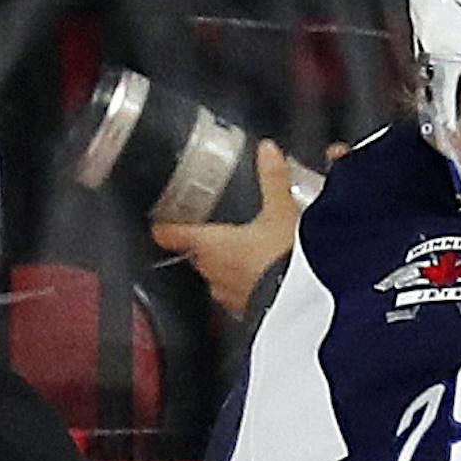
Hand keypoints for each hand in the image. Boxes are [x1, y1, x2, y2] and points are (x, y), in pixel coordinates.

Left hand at [151, 138, 316, 317]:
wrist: (302, 303)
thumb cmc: (284, 260)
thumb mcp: (281, 211)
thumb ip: (272, 180)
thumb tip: (267, 151)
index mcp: (212, 243)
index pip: (173, 236)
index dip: (163, 229)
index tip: (158, 225)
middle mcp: (212, 270)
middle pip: (196, 254)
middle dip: (202, 245)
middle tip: (211, 232)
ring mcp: (226, 293)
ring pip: (215, 275)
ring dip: (224, 265)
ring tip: (241, 254)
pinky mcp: (244, 309)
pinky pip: (236, 293)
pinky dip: (243, 284)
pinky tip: (260, 278)